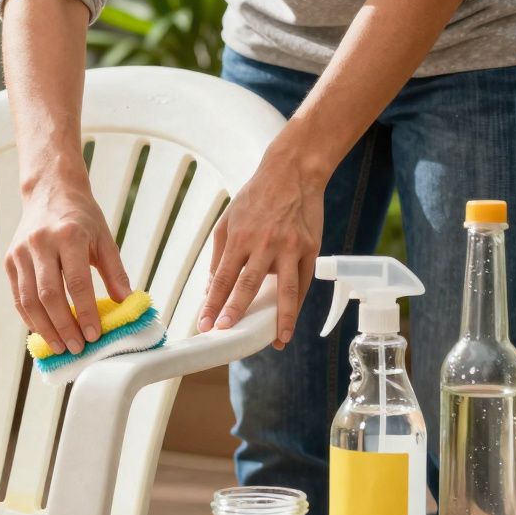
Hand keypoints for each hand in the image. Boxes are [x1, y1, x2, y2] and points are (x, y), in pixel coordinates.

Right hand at [5, 179, 131, 354]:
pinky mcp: (10, 260)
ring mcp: (21, 252)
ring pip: (29, 300)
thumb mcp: (104, 238)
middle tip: (77, 348)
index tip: (94, 335)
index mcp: (69, 235)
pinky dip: (30, 318)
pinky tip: (44, 331)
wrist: (50, 190)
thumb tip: (126, 302)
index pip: (76, 282)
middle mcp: (41, 243)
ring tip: (61, 347)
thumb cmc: (81, 216)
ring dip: (45, 328)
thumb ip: (115, 271)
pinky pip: (18, 296)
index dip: (85, 312)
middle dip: (64, 326)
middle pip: (49, 295)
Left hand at [198, 146, 324, 349]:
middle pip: (249, 285)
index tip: (205, 324)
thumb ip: (219, 256)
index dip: (213, 303)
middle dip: (236, 311)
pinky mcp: (311, 248)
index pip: (222, 278)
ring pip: (286, 289)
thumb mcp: (227, 222)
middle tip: (227, 333)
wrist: (293, 173)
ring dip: (281, 318)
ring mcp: (291, 247)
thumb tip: (210, 288)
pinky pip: (304, 282)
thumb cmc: (255, 198)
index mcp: (240, 238)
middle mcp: (265, 244)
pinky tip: (291, 321)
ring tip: (277, 341)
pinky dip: (298, 304)